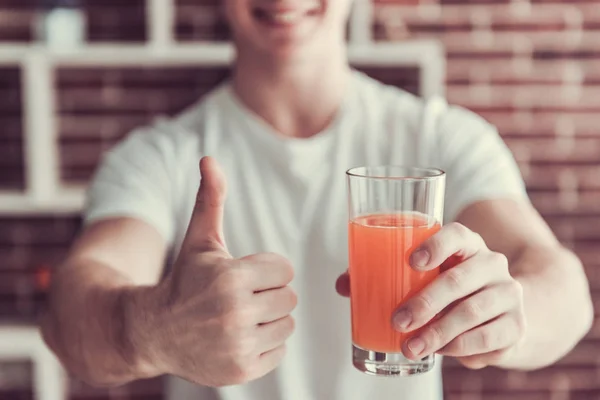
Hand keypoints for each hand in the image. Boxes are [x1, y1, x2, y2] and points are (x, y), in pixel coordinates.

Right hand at [133, 157, 296, 386]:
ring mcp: (237, 347)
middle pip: (288, 297)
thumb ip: (210, 199)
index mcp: (229, 278)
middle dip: (268, 293)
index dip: (267, 269)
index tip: (245, 274)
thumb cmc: (184, 279)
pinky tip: (237, 338)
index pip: (285, 270)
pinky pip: (279, 351)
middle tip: (240, 297)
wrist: (152, 331)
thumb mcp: (198, 239)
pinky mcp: (240, 372)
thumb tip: (209, 157)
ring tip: (238, 317)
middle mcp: (234, 314)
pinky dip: (264, 345)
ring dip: (268, 319)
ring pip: (287, 324)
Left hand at [336, 222, 526, 368]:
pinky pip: (489, 337)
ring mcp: (508, 294)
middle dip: (425, 303)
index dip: (436, 245)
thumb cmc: (450, 287)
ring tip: (411, 346)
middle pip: (460, 279)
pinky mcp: (516, 325)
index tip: (411, 261)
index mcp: (467, 245)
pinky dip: (460, 347)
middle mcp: (492, 264)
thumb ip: (385, 275)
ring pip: (473, 311)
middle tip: (397, 322)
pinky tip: (440, 352)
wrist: (502, 312)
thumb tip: (344, 285)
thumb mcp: (426, 277)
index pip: (457, 234)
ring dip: (438, 332)